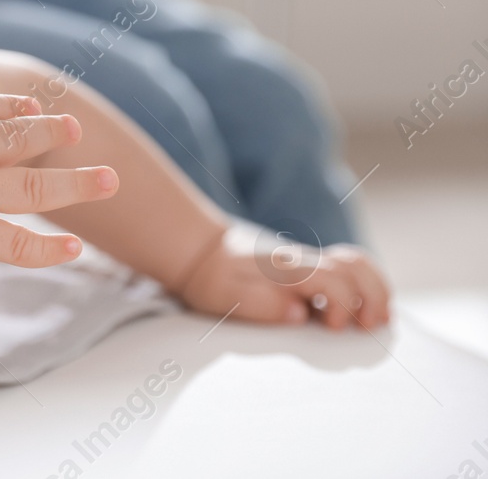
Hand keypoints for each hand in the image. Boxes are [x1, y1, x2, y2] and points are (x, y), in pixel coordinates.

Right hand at [0, 93, 119, 279]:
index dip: (7, 108)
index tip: (27, 107)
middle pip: (14, 137)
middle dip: (49, 132)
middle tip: (73, 129)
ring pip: (33, 186)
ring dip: (76, 183)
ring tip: (108, 179)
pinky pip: (17, 244)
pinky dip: (48, 249)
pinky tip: (75, 248)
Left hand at [175, 224, 392, 329]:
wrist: (203, 255)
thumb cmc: (214, 281)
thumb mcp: (225, 296)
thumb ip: (261, 304)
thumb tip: (299, 314)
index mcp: (285, 268)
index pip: (330, 278)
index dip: (341, 305)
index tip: (331, 328)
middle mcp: (303, 261)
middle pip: (353, 266)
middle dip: (372, 297)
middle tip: (371, 327)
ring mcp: (310, 262)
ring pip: (356, 263)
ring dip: (376, 290)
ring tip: (380, 320)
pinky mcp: (312, 269)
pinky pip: (350, 268)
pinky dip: (367, 285)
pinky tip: (368, 309)